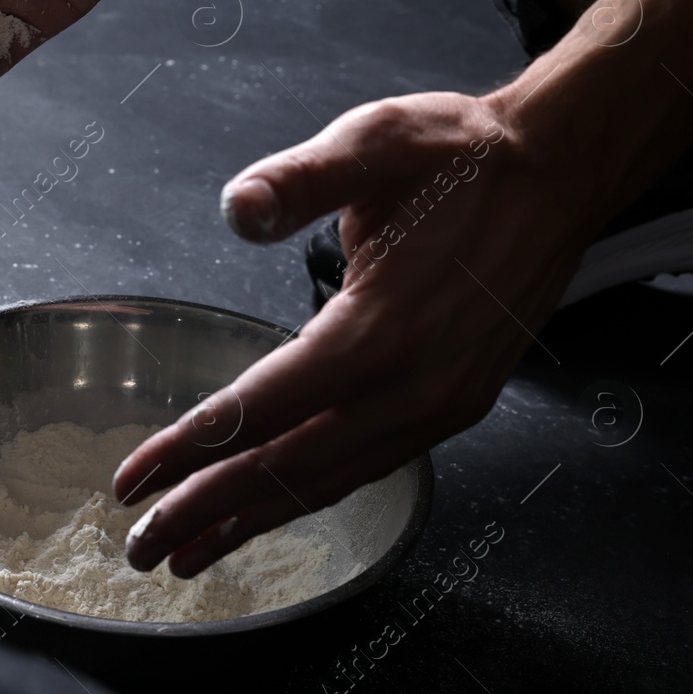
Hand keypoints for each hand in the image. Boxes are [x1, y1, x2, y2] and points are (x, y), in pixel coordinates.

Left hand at [112, 91, 594, 577]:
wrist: (559, 172)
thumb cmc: (465, 156)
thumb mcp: (374, 143)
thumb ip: (300, 181)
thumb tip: (239, 208)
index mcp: (384, 328)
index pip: (265, 407)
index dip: (192, 449)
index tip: (134, 480)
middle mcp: (415, 385)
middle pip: (290, 467)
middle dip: (208, 510)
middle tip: (140, 545)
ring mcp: (441, 404)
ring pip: (331, 480)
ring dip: (255, 518)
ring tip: (192, 550)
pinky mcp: (455, 404)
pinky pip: (368, 466)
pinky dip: (311, 495)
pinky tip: (273, 506)